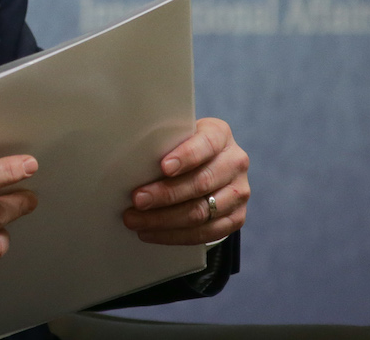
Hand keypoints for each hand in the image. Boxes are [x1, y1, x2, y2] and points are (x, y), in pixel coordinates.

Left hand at [122, 117, 248, 244]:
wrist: (210, 166)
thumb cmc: (183, 149)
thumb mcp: (178, 137)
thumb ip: (164, 144)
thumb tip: (130, 162)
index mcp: (220, 135)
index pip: (206, 145)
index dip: (186, 156)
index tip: (163, 167)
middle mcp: (234, 162)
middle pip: (200, 183)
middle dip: (165, 194)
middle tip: (137, 199)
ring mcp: (239, 192)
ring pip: (201, 212)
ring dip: (164, 219)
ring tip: (136, 220)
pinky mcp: (236, 217)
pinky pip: (205, 233)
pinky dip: (174, 235)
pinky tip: (151, 233)